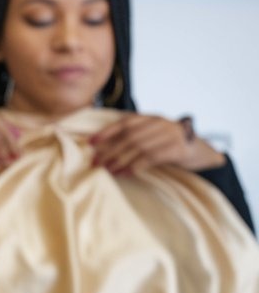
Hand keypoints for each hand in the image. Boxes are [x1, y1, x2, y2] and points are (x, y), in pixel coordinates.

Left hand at [90, 113, 224, 173]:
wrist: (203, 154)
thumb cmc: (172, 146)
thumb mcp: (154, 137)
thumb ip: (135, 138)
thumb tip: (105, 149)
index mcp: (151, 118)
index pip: (124, 122)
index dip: (106, 132)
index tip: (90, 142)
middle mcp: (160, 123)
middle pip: (129, 136)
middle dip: (110, 150)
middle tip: (95, 162)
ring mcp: (170, 134)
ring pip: (138, 147)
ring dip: (120, 160)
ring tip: (108, 170)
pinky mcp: (178, 148)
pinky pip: (151, 157)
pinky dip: (136, 166)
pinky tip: (125, 173)